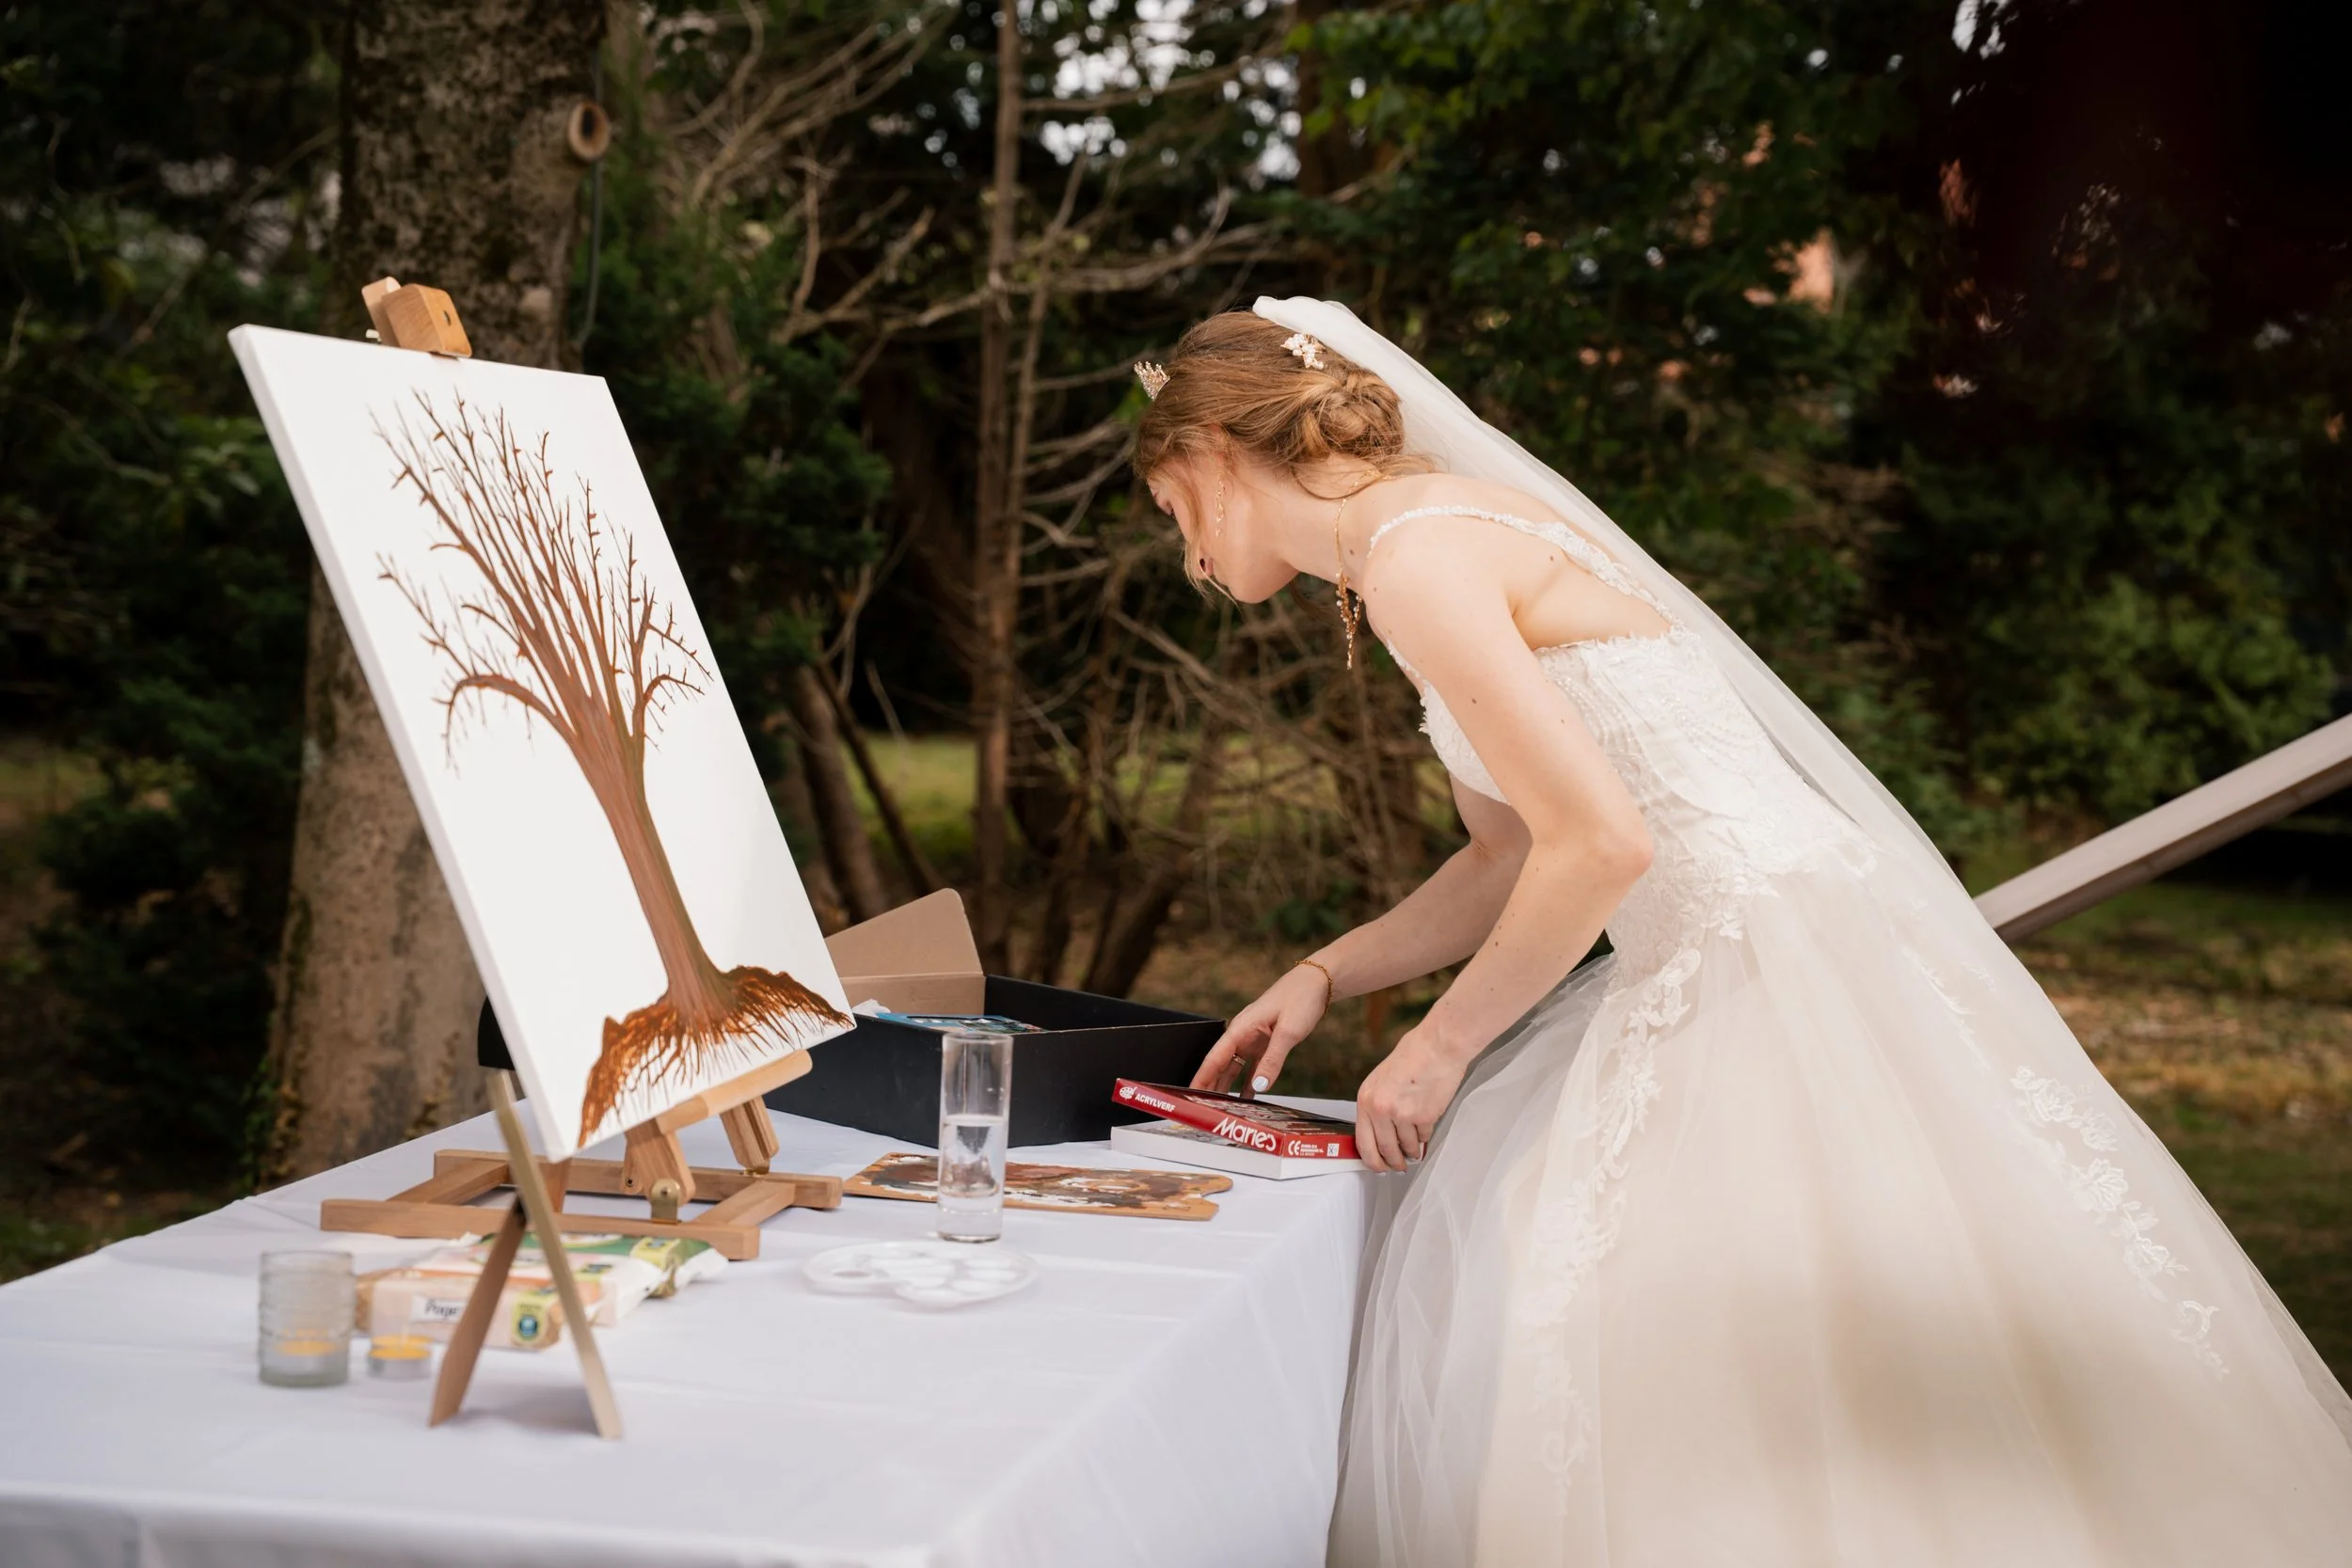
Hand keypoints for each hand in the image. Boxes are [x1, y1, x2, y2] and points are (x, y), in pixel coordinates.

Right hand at [1192, 963, 1329, 1095]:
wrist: (1316, 982)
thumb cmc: (1300, 998)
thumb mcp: (1288, 1031)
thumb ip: (1272, 1060)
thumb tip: (1259, 1087)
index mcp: (1241, 1028)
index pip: (1215, 1058)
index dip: (1201, 1077)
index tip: (1189, 1093)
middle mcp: (1243, 1034)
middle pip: (1221, 1065)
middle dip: (1210, 1085)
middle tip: (1201, 1107)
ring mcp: (1254, 1039)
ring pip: (1235, 1068)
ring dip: (1227, 1086)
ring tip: (1219, 1108)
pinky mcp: (1266, 1043)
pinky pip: (1253, 1067)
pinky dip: (1249, 1083)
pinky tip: (1247, 1098)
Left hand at [1353, 1026, 1471, 1172]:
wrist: (1437, 1047)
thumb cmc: (1413, 1056)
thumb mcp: (1381, 1080)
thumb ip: (1378, 1106)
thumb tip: (1380, 1132)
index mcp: (1366, 1099)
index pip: (1363, 1142)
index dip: (1372, 1160)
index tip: (1379, 1167)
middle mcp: (1381, 1109)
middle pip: (1385, 1149)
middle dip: (1394, 1162)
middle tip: (1400, 1166)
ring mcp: (1403, 1114)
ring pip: (1407, 1146)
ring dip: (1412, 1151)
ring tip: (1415, 1149)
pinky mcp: (1424, 1117)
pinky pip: (1423, 1137)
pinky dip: (1425, 1137)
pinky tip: (1426, 1129)